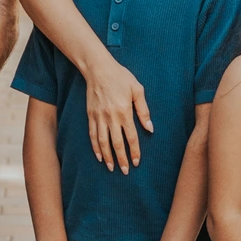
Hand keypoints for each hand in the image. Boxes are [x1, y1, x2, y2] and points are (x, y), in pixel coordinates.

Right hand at [84, 55, 153, 174]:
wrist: (98, 69)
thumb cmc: (121, 77)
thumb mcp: (137, 90)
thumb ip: (144, 111)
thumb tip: (150, 129)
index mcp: (125, 111)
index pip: (131, 137)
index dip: (135, 151)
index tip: (137, 162)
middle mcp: (111, 117)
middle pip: (116, 143)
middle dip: (121, 159)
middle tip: (125, 171)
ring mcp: (99, 117)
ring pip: (103, 142)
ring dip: (108, 157)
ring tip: (112, 168)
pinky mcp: (91, 115)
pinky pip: (92, 135)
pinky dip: (95, 147)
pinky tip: (99, 156)